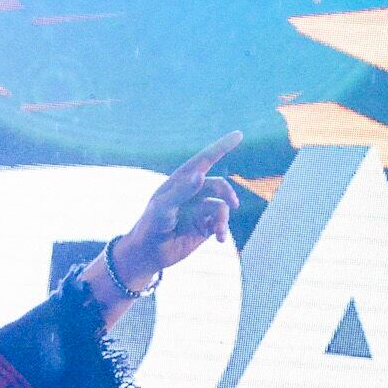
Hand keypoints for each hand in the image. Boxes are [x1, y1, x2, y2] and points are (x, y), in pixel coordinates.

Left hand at [111, 131, 243, 290]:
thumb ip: (182, 191)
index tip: (239, 134)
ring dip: (223, 218)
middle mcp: (193, 193)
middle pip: (218, 185)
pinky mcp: (205, 226)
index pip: (204, 160)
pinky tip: (219, 238)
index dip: (221, 147)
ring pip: (222, 206)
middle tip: (233, 203)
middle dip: (226, 192)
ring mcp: (200, 209)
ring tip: (219, 231)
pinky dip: (222, 229)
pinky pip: (221, 222)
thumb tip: (201, 174)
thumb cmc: (151, 225)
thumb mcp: (163, 207)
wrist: (149, 253)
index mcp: (181, 182)